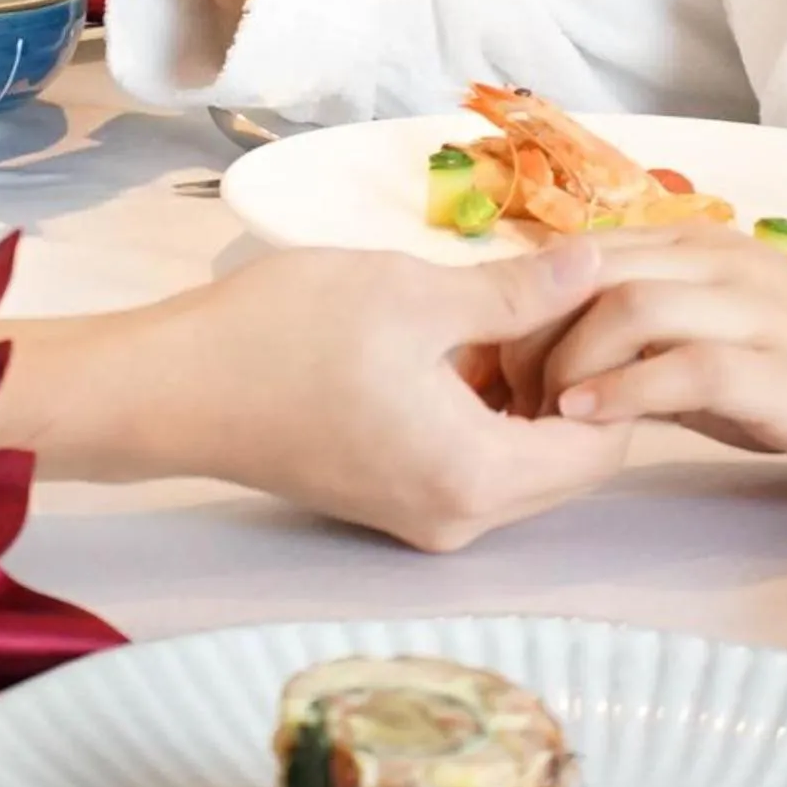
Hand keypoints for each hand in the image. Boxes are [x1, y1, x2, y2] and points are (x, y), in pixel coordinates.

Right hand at [45, 242, 634, 552]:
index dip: (617, 369)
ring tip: (502, 313)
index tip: (596, 301)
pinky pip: (475, 464)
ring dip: (530, 393)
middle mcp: (461, 520)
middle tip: (553, 298)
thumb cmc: (283, 335)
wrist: (168, 388)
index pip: (607, 444)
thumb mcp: (414, 294)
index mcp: (478, 477)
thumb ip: (517, 291)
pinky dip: (487, 411)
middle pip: (571, 461)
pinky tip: (457, 346)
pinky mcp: (391, 502)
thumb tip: (597, 266)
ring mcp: (423, 519)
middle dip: (578, 381)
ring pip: (523, 461)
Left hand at [521, 224, 786, 488]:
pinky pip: (681, 367)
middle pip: (586, 275)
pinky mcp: (780, 369)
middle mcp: (719, 264)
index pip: (578, 257)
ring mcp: (752, 311)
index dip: (523, 308)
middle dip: (527, 337)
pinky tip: (588, 423)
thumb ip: (645, 339)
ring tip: (542, 417)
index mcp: (697, 247)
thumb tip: (553, 364)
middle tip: (505, 400)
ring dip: (565, 365)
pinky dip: (621, 392)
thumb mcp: (720, 338)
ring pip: (626, 309)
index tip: (498, 369)